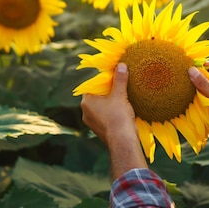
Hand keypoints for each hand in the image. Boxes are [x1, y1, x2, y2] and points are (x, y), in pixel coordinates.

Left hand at [81, 63, 147, 179]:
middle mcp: (85, 112)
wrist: (122, 142)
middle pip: (97, 96)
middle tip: (121, 90)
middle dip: (108, 93)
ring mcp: (91, 123)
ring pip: (101, 108)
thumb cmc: (118, 117)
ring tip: (123, 102)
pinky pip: (104, 118)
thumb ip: (119, 79)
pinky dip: (111, 114)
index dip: (105, 82)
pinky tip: (121, 114)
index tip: (115, 80)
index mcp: (86, 101)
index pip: (93, 86)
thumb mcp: (120, 95)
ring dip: (110, 104)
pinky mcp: (99, 131)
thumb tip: (121, 65)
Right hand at [189, 61, 208, 175]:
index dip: (203, 64)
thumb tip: (190, 69)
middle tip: (179, 76)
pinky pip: (199, 104)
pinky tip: (180, 101)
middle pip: (205, 80)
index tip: (189, 64)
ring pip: (200, 93)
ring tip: (177, 88)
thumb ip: (203, 83)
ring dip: (191, 92)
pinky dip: (192, 104)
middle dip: (194, 79)